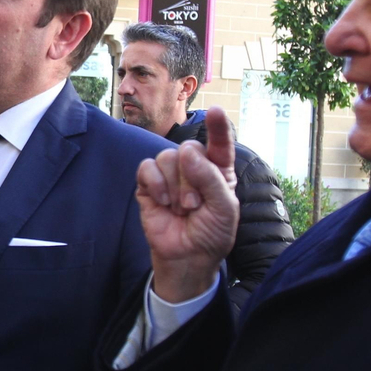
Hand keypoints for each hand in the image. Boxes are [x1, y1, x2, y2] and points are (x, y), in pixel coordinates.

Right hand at [136, 107, 239, 301]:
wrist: (187, 258)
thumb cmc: (212, 233)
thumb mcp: (224, 207)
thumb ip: (209, 178)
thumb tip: (186, 153)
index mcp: (218, 169)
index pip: (220, 142)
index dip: (218, 127)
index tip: (217, 112)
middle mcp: (194, 167)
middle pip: (188, 149)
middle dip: (191, 180)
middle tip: (194, 206)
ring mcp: (170, 175)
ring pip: (166, 157)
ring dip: (174, 186)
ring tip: (180, 209)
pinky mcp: (148, 184)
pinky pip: (146, 168)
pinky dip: (155, 184)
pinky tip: (162, 202)